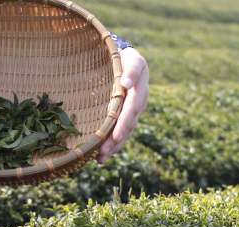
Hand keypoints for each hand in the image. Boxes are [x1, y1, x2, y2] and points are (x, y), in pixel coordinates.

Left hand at [97, 47, 148, 162]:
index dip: (124, 122)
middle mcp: (138, 103)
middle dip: (116, 139)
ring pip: (124, 132)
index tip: (115, 135)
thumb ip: (131, 69)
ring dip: (113, 147)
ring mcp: (131, 112)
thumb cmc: (123, 56)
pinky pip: (119, 134)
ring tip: (100, 158)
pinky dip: (110, 146)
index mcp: (139, 88)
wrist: (121, 59)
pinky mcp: (123, 118)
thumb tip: (126, 83)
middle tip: (103, 151)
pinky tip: (99, 158)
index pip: (132, 107)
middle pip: (128, 124)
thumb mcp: (129, 57)